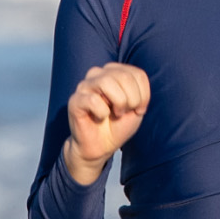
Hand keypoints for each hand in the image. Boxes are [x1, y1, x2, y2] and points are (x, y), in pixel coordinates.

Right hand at [62, 61, 148, 185]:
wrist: (100, 146)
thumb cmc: (118, 125)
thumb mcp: (136, 107)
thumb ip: (138, 91)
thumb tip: (131, 83)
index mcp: (114, 72)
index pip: (138, 75)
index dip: (144, 95)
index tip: (138, 110)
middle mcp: (98, 73)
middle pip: (124, 76)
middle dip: (132, 99)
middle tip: (125, 113)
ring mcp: (85, 85)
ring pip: (107, 81)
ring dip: (118, 102)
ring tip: (115, 114)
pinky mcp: (75, 100)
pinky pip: (93, 100)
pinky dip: (102, 112)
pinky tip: (99, 118)